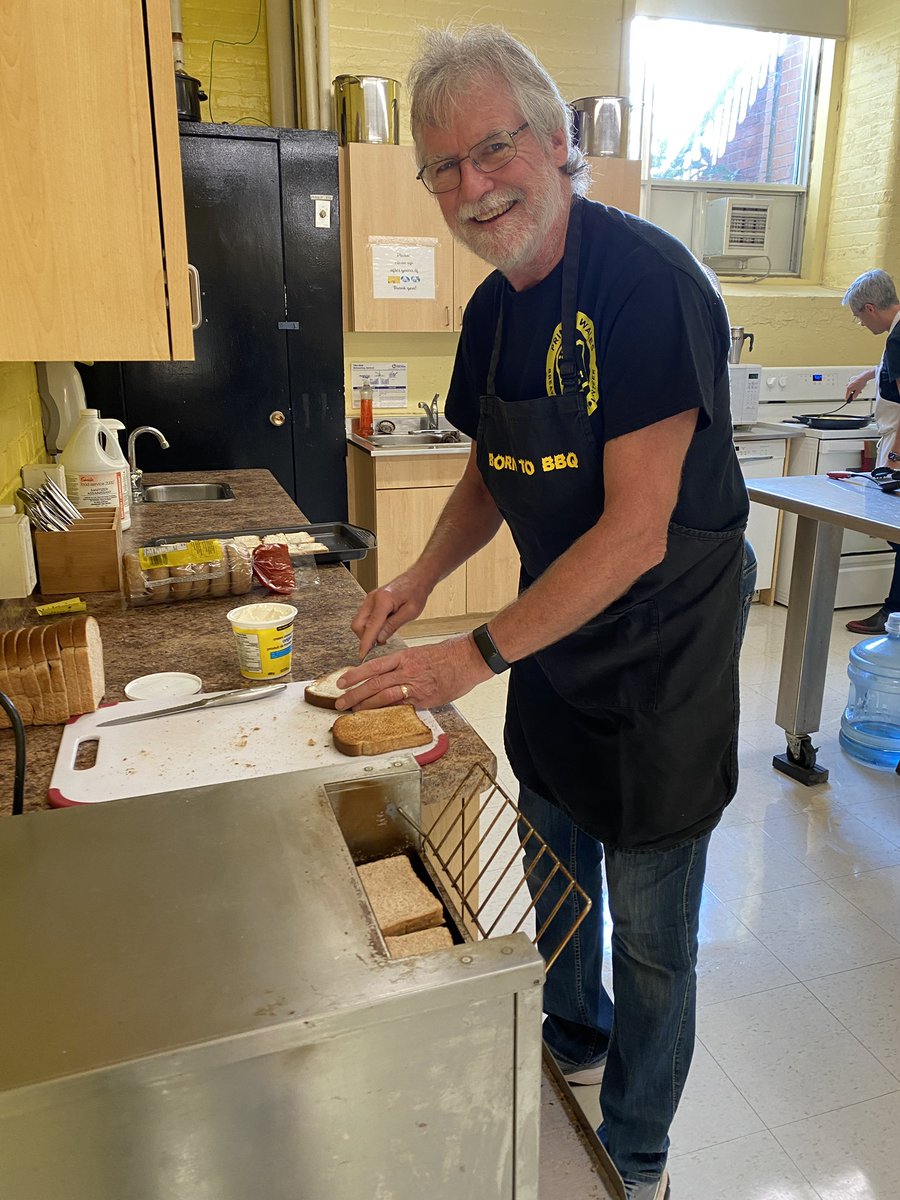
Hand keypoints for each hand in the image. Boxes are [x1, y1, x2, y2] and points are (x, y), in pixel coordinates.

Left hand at [334, 634, 492, 710]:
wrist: (470, 658)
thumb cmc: (449, 654)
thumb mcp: (421, 653)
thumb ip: (405, 665)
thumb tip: (391, 676)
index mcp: (405, 657)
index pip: (373, 666)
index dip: (355, 675)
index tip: (342, 682)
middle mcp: (407, 670)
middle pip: (374, 683)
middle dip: (354, 693)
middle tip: (340, 702)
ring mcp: (416, 685)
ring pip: (385, 695)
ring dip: (367, 705)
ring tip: (353, 711)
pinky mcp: (426, 699)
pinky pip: (403, 707)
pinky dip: (388, 712)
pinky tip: (378, 718)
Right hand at [350, 571, 431, 658]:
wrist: (417, 578)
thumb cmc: (416, 593)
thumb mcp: (410, 612)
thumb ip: (393, 626)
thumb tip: (379, 639)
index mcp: (383, 601)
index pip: (370, 627)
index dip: (365, 644)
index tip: (362, 656)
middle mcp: (372, 599)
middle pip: (358, 625)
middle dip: (365, 638)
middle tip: (379, 645)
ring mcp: (369, 599)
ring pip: (359, 622)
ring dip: (367, 632)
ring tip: (383, 636)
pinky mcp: (370, 600)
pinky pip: (364, 617)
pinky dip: (369, 626)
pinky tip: (381, 628)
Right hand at [845, 371, 870, 401]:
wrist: (864, 376)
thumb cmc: (861, 382)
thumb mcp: (859, 390)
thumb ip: (855, 395)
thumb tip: (853, 398)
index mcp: (849, 388)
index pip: (847, 395)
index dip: (848, 398)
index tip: (848, 400)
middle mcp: (848, 385)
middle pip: (849, 391)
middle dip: (853, 393)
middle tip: (857, 393)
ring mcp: (850, 382)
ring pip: (851, 388)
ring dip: (854, 390)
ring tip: (859, 389)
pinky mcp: (852, 380)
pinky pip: (852, 384)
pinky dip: (854, 386)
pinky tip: (858, 385)